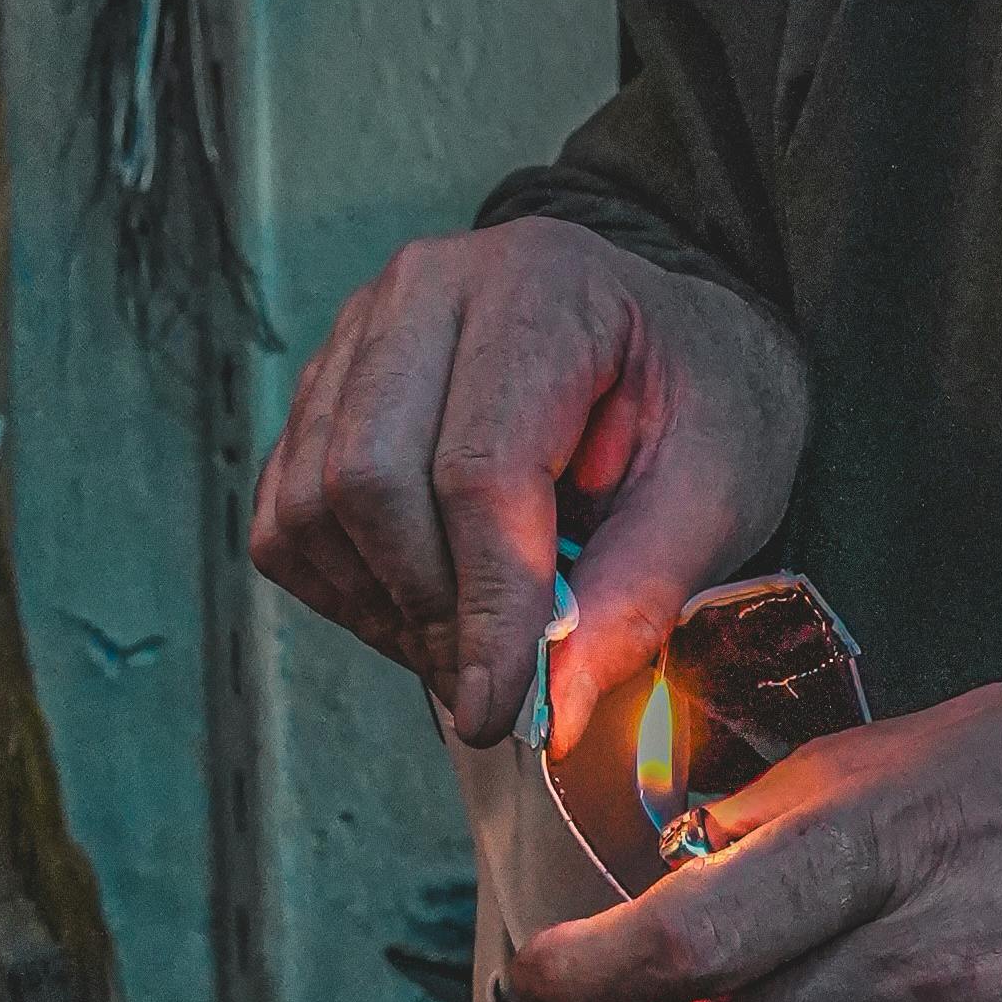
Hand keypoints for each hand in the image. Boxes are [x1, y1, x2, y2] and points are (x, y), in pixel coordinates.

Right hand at [247, 217, 806, 749]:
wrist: (668, 344)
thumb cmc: (700, 405)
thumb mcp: (716, 495)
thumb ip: (637, 598)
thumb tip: (552, 712)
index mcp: (542, 288)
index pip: (478, 469)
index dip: (486, 605)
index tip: (504, 710)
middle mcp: (428, 290)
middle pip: (369, 480)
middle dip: (430, 611)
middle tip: (492, 687)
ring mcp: (360, 333)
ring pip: (312, 505)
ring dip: (382, 608)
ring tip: (469, 643)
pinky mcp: (323, 388)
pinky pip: (285, 514)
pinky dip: (344, 588)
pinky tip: (424, 604)